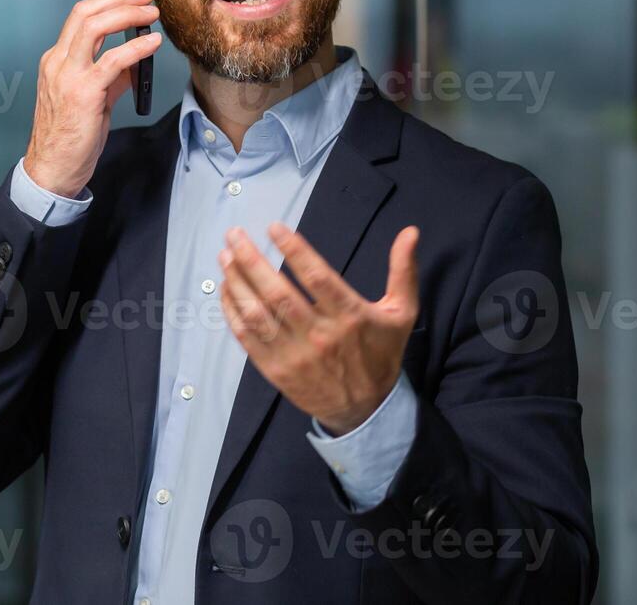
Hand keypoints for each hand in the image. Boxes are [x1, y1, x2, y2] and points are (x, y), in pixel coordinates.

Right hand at [23, 0, 162, 197]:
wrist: (53, 169)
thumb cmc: (70, 136)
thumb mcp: (91, 98)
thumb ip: (110, 75)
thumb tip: (136, 58)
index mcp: (57, 60)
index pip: (81, 14)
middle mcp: (58, 62)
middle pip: (85, 12)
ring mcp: (67, 76)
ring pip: (93, 27)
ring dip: (127, 13)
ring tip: (152, 12)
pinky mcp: (83, 94)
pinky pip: (111, 61)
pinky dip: (135, 47)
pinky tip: (152, 42)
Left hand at [218, 222, 420, 434]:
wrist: (365, 409)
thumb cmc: (380, 354)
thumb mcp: (401, 313)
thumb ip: (403, 271)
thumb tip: (411, 232)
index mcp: (349, 316)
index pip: (316, 277)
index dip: (294, 250)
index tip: (274, 227)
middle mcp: (320, 335)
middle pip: (278, 293)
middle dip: (252, 260)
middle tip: (234, 235)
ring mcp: (295, 354)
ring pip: (258, 314)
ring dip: (237, 283)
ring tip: (225, 256)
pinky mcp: (276, 370)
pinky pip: (248, 338)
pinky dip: (233, 312)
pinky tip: (226, 289)